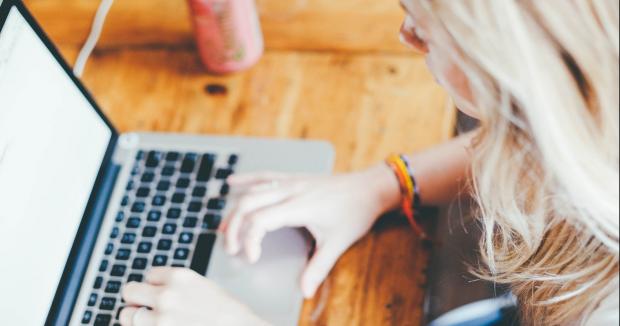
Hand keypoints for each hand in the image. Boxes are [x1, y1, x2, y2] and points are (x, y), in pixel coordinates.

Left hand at [120, 267, 267, 325]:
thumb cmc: (225, 312)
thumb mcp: (201, 286)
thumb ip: (175, 285)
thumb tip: (151, 289)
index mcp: (179, 277)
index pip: (148, 275)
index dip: (155, 285)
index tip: (163, 293)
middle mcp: (166, 296)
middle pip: (129, 291)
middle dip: (137, 299)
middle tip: (146, 307)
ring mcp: (161, 320)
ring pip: (126, 316)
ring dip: (136, 318)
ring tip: (152, 321)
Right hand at [221, 165, 399, 297]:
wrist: (370, 187)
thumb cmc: (355, 212)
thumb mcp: (338, 242)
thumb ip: (319, 267)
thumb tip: (305, 291)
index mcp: (299, 206)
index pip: (260, 221)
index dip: (250, 241)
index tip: (252, 259)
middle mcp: (290, 190)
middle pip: (248, 204)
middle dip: (234, 227)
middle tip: (232, 249)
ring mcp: (291, 181)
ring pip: (253, 191)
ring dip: (236, 209)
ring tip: (224, 229)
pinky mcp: (294, 178)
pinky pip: (265, 176)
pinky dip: (247, 180)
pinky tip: (232, 183)